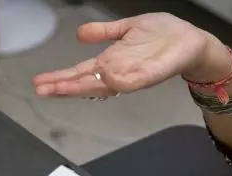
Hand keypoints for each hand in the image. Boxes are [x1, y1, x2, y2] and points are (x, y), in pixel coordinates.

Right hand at [32, 13, 231, 97]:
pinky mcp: (152, 73)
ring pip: (104, 85)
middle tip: (41, 90)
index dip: (61, 78)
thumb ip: (104, 32)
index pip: (81, 73)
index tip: (41, 83)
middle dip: (63, 87)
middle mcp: (118, 72)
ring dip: (82, 88)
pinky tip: (104, 77)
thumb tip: (80, 34)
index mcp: (111, 62)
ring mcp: (133, 74)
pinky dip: (120, 81)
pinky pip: (134, 80)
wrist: (190, 42)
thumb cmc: (161, 36)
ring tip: (59, 88)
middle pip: (87, 82)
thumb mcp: (126, 28)